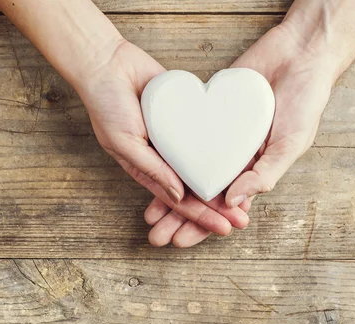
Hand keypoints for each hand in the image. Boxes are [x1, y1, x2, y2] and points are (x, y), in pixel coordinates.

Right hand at [78, 39, 249, 237]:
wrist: (108, 64)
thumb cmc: (107, 106)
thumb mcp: (125, 143)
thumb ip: (151, 169)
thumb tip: (178, 196)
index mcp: (150, 170)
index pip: (180, 201)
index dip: (202, 216)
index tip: (224, 228)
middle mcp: (167, 158)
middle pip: (198, 189)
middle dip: (219, 209)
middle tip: (243, 221)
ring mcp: (180, 138)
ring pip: (207, 167)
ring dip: (225, 184)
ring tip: (247, 198)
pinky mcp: (189, 115)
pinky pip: (209, 135)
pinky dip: (224, 149)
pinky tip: (243, 161)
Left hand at [146, 23, 335, 246]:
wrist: (300, 54)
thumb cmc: (306, 102)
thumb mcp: (291, 144)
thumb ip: (264, 174)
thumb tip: (232, 202)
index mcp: (254, 172)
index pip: (223, 208)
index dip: (202, 226)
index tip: (179, 241)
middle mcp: (233, 158)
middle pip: (200, 194)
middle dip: (178, 216)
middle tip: (155, 234)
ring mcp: (218, 135)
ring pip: (188, 169)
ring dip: (168, 190)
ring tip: (147, 212)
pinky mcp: (206, 110)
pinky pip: (184, 134)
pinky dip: (169, 151)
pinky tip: (150, 165)